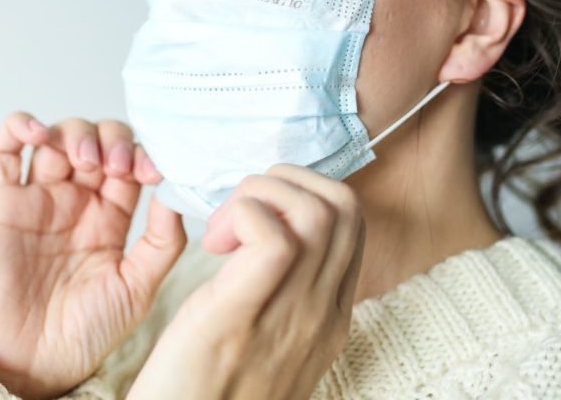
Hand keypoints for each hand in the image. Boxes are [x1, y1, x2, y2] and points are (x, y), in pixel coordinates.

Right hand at [0, 112, 183, 399]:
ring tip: (86, 159)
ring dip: (75, 132)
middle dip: (112, 139)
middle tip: (115, 165)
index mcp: (111, 216)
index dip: (142, 155)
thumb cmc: (85, 331)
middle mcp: (76, 200)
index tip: (151, 171)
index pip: (131, 162)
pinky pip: (4, 149)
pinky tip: (39, 133)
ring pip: (58, 136)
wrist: (31, 362)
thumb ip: (163, 242)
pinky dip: (19, 126)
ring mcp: (38, 197)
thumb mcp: (139, 288)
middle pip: (98, 139)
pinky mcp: (1, 201)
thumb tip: (175, 193)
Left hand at [125, 164, 365, 399]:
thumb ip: (284, 296)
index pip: (352, 224)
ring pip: (316, 211)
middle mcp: (322, 314)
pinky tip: (214, 242)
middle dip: (287, 181)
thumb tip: (268, 238)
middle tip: (240, 209)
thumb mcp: (267, 342)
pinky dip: (244, 215)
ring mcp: (291, 317)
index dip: (305, 194)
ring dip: (262, 194)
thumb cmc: (209, 391)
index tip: (259, 211)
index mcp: (330, 317)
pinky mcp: (241, 315)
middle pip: (343, 206)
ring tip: (224, 226)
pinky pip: (272, 237)